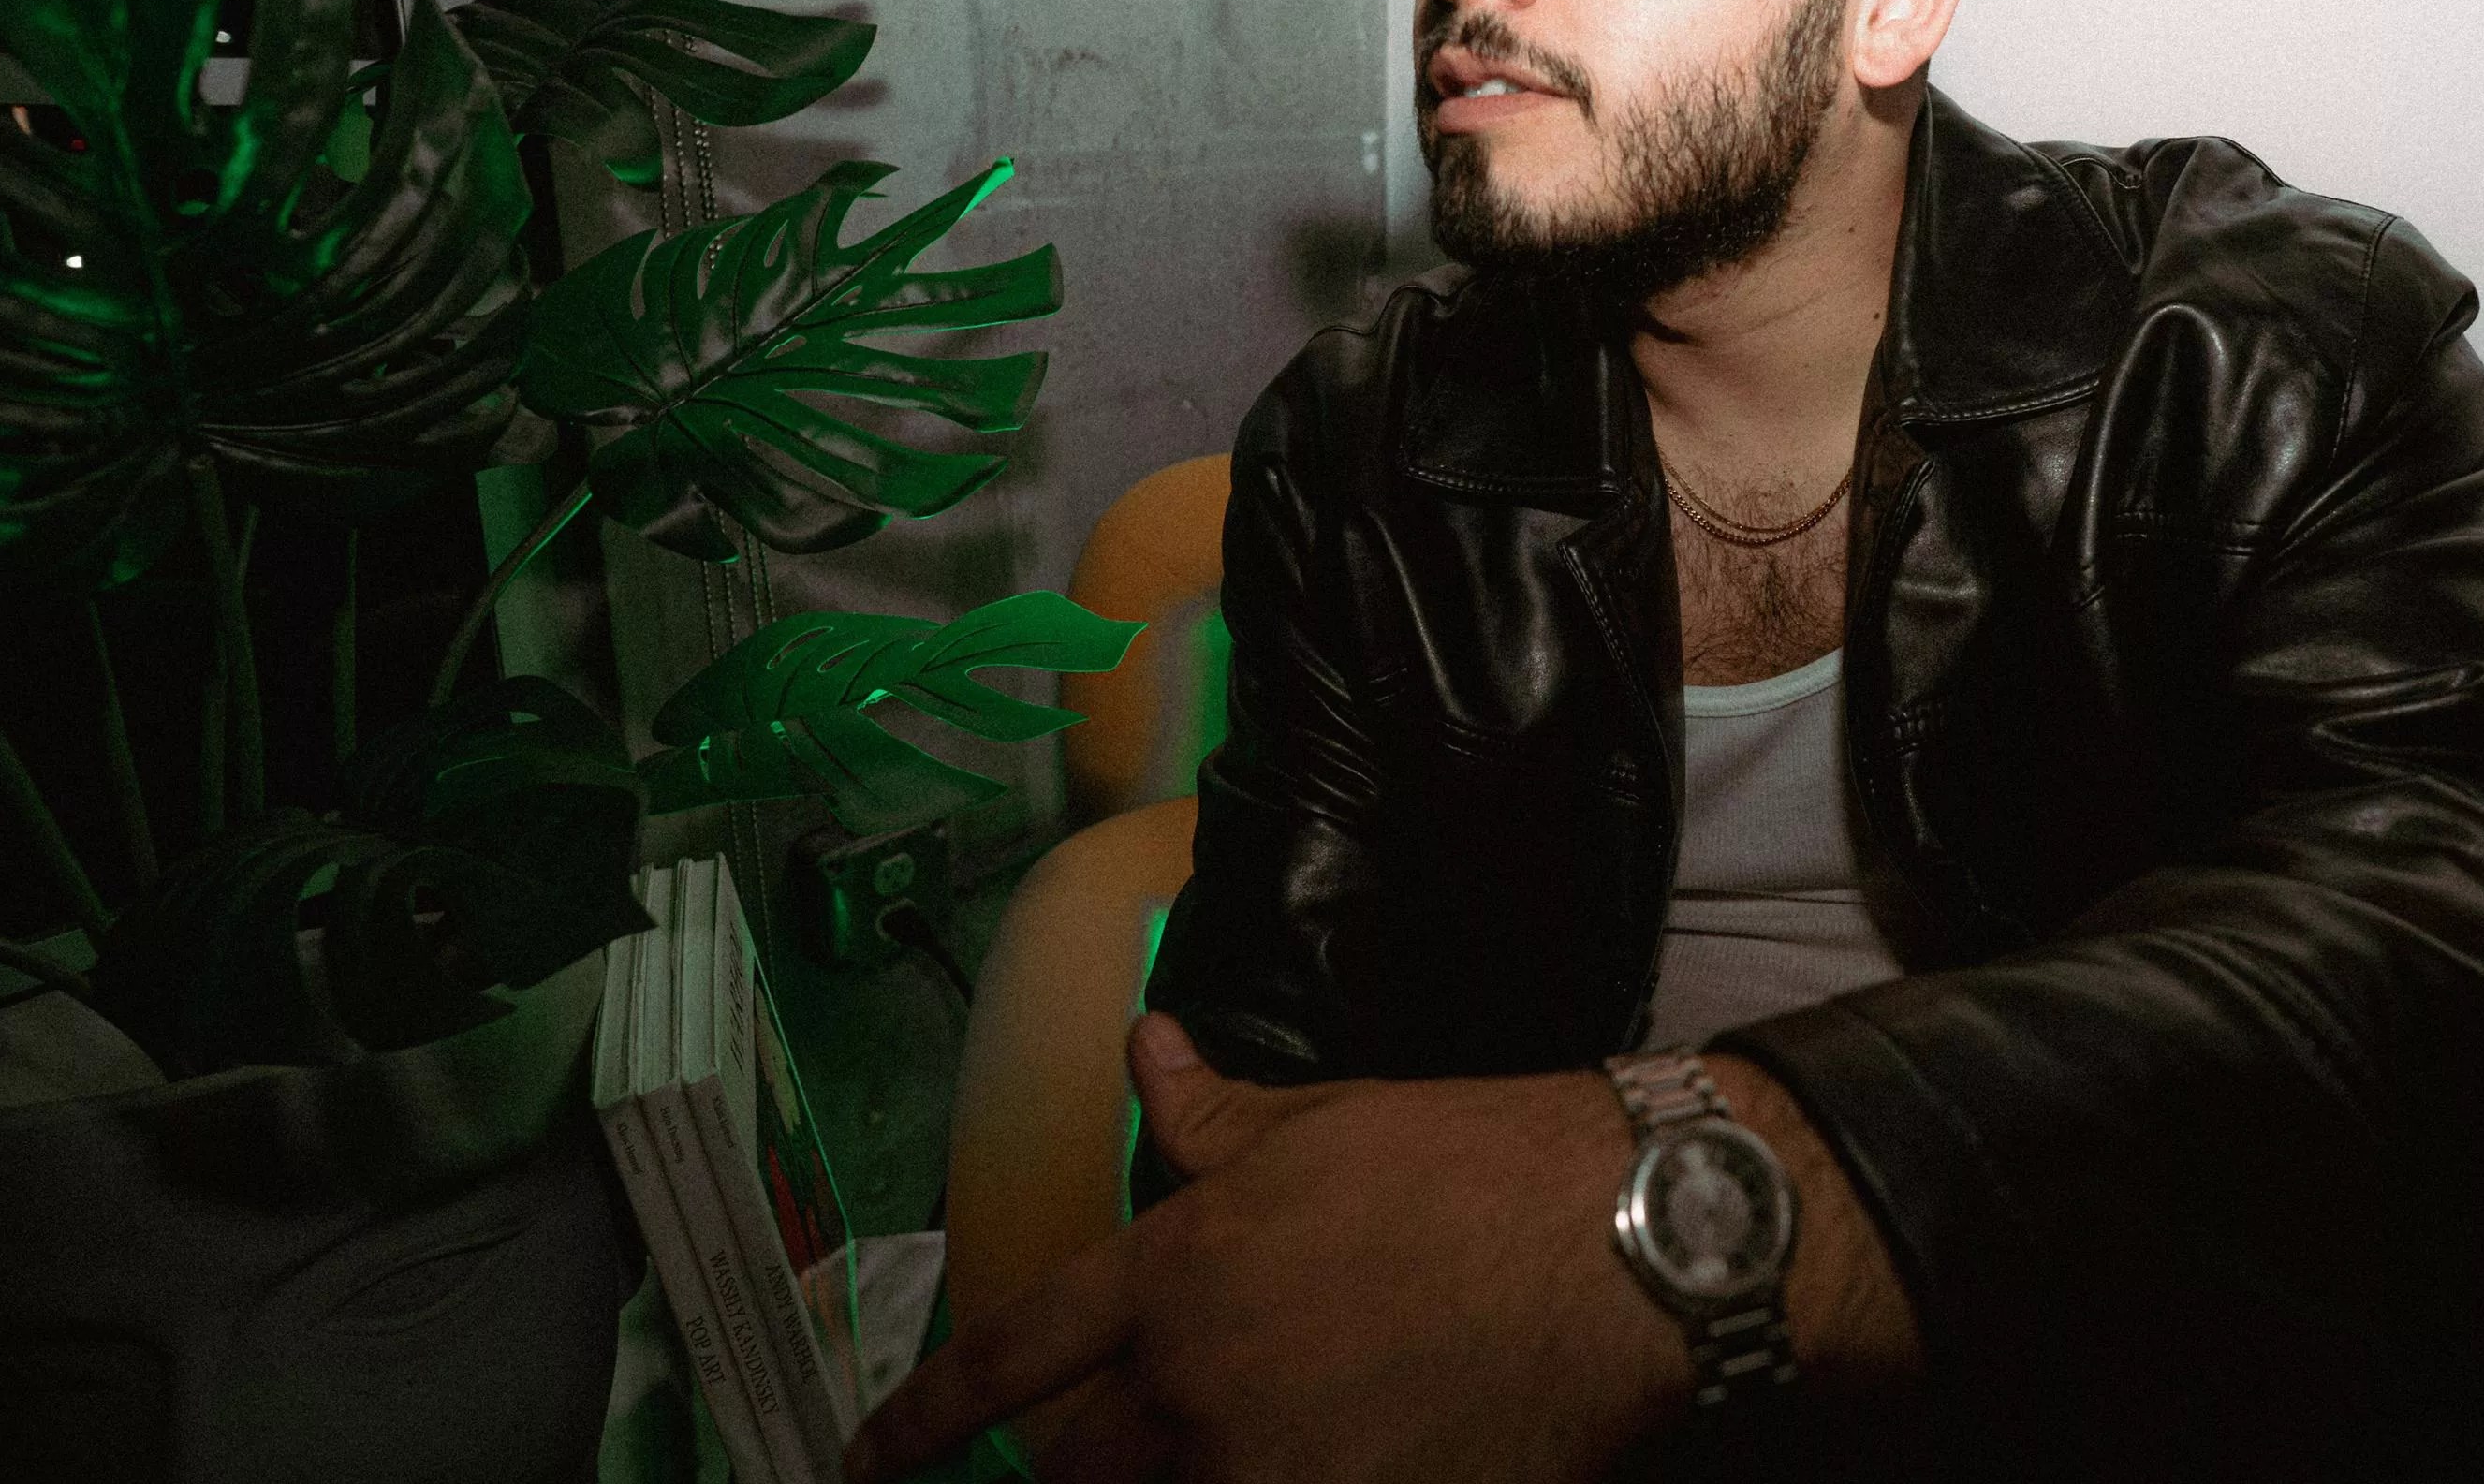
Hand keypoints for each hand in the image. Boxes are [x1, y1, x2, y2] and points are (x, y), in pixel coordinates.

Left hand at [846, 1016, 1917, 1481]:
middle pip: (1077, 1473)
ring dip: (1177, 1481)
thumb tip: (1137, 1043)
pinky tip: (1331, 1465)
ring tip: (1260, 1437)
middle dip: (1077, 1470)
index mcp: (1176, 1272)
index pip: (1013, 1356)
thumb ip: (1208, 1112)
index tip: (864, 1454)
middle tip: (1098, 1454)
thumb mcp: (1324, 1121)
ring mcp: (1274, 1471)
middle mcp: (1198, 1387)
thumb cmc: (1475, 1167)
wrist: (1620, 1250)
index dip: (922, 1415)